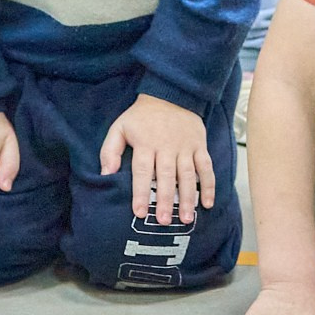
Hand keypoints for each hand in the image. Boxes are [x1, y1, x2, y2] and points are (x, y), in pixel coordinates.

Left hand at [99, 93, 212, 224]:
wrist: (171, 94)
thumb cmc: (142, 116)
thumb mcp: (120, 127)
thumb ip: (110, 150)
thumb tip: (106, 174)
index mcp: (146, 143)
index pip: (142, 171)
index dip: (140, 192)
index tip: (139, 212)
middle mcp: (167, 146)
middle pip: (166, 176)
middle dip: (165, 200)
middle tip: (163, 221)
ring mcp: (185, 147)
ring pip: (187, 175)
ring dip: (188, 198)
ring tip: (186, 219)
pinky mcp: (200, 146)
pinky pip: (206, 167)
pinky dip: (209, 185)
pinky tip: (208, 203)